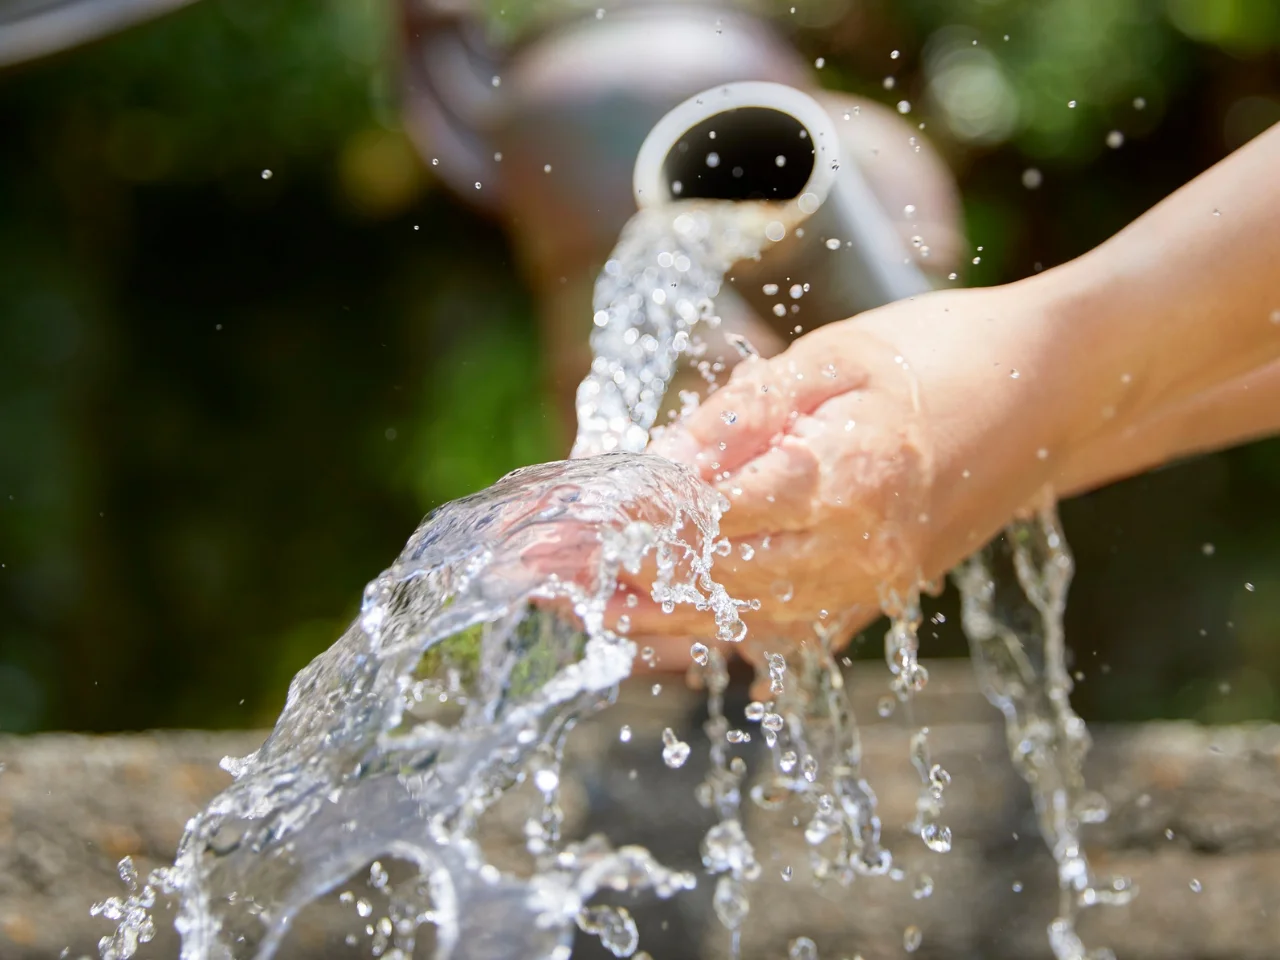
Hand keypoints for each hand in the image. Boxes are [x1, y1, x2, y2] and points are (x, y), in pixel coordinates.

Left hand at [613, 284, 1074, 659]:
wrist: (1056, 392)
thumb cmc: (948, 354)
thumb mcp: (837, 355)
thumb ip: (744, 413)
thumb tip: (658, 464)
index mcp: (848, 475)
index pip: (713, 515)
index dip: (634, 525)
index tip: (568, 525)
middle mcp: (861, 550)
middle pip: (718, 583)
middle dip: (624, 581)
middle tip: (548, 577)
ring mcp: (875, 583)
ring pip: (745, 625)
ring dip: (658, 623)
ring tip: (584, 613)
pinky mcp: (882, 596)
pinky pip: (790, 638)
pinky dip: (724, 642)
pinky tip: (672, 644)